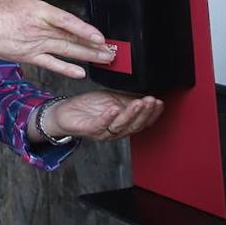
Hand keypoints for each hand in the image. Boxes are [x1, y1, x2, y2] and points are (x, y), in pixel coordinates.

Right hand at [0, 0, 114, 77]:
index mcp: (35, 11)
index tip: (100, 36)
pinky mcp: (29, 56)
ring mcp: (34, 45)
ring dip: (87, 56)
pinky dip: (66, 69)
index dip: (84, 29)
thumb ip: (33, 2)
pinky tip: (80, 73)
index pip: (65, 21)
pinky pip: (51, 64)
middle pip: (71, 38)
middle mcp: (38, 29)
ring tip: (104, 60)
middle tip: (112, 51)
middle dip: (94, 46)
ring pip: (66, 51)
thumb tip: (44, 7)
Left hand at [43, 91, 163, 141]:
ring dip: (131, 114)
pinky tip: (114, 108)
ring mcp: (103, 131)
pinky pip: (100, 124)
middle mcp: (115, 130)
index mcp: (123, 123)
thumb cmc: (89, 107)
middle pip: (134, 125)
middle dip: (145, 113)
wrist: (65, 113)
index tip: (159, 103)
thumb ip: (127, 99)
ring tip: (139, 103)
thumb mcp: (112, 99)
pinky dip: (108, 117)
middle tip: (151, 101)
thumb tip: (144, 93)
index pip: (142, 122)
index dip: (153, 114)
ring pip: (120, 125)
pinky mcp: (88, 129)